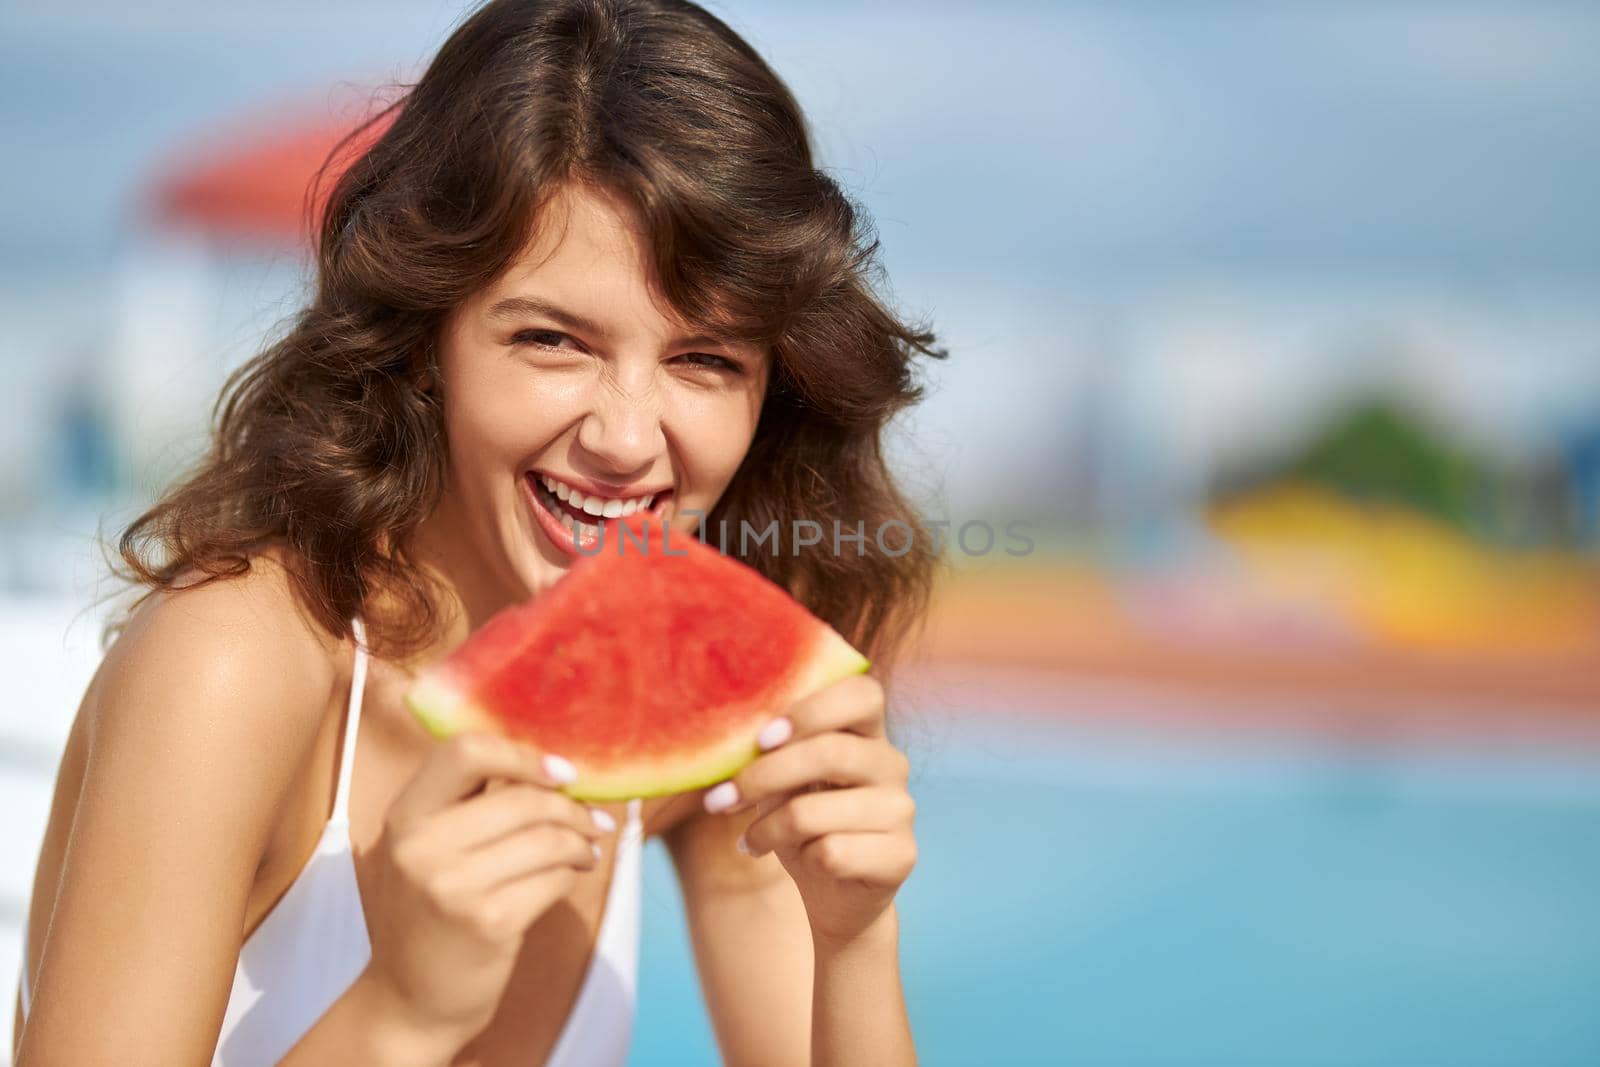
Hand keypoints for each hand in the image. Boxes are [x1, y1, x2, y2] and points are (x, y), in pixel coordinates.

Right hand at [362, 733, 615, 1047]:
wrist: (408, 999)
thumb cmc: (430, 912)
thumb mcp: (426, 849)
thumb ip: (468, 804)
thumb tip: (556, 767)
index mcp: (404, 815)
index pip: (466, 752)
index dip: (523, 754)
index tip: (562, 772)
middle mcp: (419, 846)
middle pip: (523, 798)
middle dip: (571, 807)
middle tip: (594, 818)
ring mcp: (451, 886)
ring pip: (547, 838)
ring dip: (582, 841)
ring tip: (588, 848)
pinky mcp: (487, 922)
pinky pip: (554, 879)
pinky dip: (571, 874)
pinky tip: (573, 875)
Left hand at [701, 674, 916, 945]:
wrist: (838, 895)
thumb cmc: (805, 824)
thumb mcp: (783, 784)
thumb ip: (772, 755)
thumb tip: (731, 743)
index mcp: (867, 732)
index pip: (861, 693)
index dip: (811, 710)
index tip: (763, 738)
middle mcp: (892, 763)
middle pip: (829, 752)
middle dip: (764, 775)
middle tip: (721, 800)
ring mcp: (902, 809)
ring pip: (816, 811)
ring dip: (768, 828)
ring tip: (751, 840)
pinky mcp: (902, 855)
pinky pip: (831, 852)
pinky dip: (799, 859)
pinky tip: (797, 863)